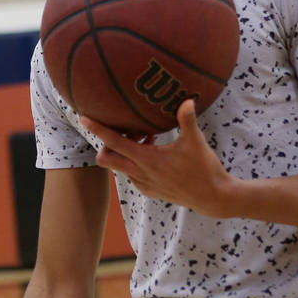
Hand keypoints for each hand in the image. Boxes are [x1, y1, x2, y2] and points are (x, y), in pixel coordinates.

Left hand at [81, 99, 234, 216]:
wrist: (212, 197)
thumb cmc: (204, 168)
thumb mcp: (196, 142)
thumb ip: (187, 120)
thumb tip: (187, 100)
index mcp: (147, 160)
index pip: (115, 143)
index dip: (98, 130)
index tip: (84, 118)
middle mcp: (140, 174)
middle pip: (106, 158)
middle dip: (106, 143)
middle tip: (124, 129)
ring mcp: (143, 184)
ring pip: (119, 166)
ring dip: (124, 152)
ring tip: (145, 138)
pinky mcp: (149, 191)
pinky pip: (131, 174)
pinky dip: (134, 162)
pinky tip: (153, 152)